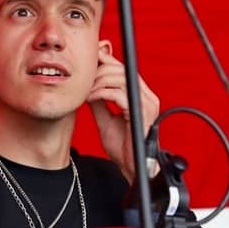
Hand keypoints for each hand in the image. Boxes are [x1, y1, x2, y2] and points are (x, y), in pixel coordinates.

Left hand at [87, 43, 159, 181]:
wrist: (131, 166)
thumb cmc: (123, 147)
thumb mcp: (106, 118)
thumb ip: (100, 101)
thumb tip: (87, 87)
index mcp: (140, 96)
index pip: (123, 68)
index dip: (105, 61)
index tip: (87, 62)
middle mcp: (146, 96)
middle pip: (121, 69)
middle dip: (98, 71)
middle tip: (82, 79)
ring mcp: (146, 103)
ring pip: (120, 78)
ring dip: (98, 82)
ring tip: (85, 91)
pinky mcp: (141, 112)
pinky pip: (118, 94)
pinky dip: (101, 94)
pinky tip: (90, 98)